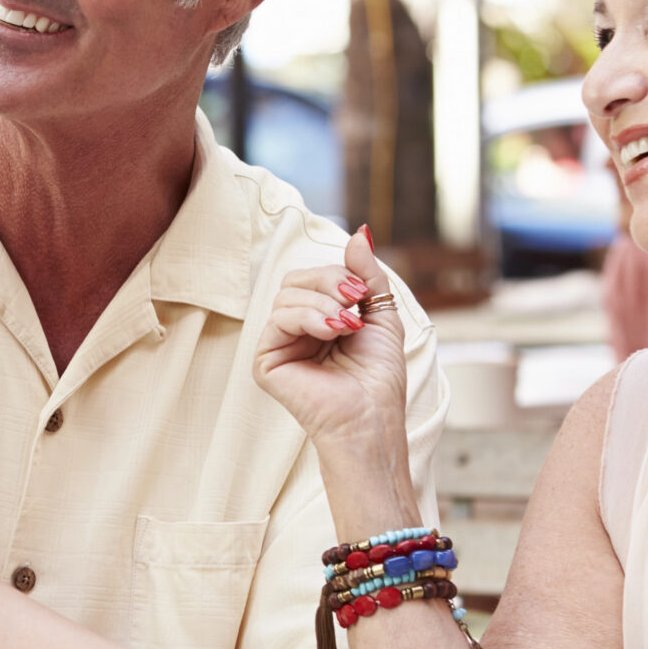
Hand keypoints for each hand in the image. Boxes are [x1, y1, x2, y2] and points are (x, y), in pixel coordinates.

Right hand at [253, 229, 409, 464]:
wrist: (372, 416)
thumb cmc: (379, 376)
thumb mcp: (381, 314)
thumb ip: (367, 273)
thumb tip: (360, 232)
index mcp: (318, 319)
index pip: (313, 277)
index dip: (337, 275)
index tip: (362, 294)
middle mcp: (295, 331)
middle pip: (296, 279)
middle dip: (329, 283)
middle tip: (354, 305)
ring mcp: (278, 345)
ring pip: (287, 296)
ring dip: (323, 305)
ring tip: (345, 329)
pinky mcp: (266, 361)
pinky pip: (277, 319)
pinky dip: (307, 319)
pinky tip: (330, 334)